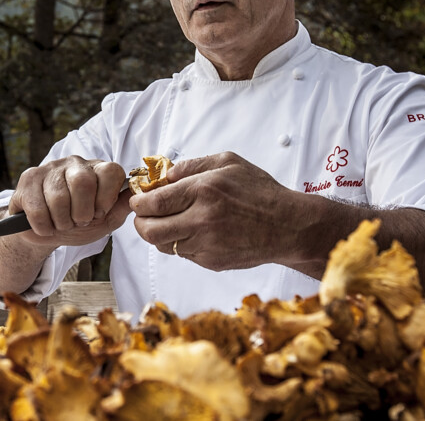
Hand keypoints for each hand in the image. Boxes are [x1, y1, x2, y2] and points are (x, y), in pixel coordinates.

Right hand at [9, 156, 131, 245]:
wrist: (45, 233)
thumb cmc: (78, 224)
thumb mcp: (105, 221)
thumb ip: (121, 207)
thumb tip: (138, 193)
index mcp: (98, 170)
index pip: (111, 171)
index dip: (106, 197)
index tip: (99, 213)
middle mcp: (76, 163)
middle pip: (83, 182)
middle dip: (82, 212)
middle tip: (78, 221)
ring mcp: (50, 168)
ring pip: (58, 197)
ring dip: (61, 222)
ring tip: (61, 224)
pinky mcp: (28, 178)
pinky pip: (37, 207)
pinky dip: (43, 226)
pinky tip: (44, 226)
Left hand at [128, 151, 319, 271]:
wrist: (287, 226)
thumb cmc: (259, 191)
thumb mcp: (228, 163)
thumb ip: (193, 165)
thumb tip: (166, 174)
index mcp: (203, 191)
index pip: (154, 202)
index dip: (138, 203)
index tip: (137, 200)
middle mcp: (202, 220)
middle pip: (150, 230)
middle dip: (140, 223)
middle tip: (143, 215)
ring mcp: (206, 244)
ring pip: (163, 245)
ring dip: (159, 234)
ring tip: (167, 222)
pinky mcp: (212, 262)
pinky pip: (182, 254)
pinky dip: (180, 243)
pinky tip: (191, 231)